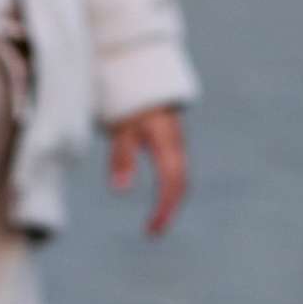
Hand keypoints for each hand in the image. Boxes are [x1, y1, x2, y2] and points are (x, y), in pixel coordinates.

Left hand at [108, 106, 189, 236]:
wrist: (142, 71)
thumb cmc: (129, 100)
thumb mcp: (121, 127)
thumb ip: (122, 157)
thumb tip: (120, 191)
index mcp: (167, 143)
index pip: (171, 183)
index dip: (164, 208)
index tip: (151, 229)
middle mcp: (177, 144)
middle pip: (181, 183)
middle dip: (169, 209)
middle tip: (153, 231)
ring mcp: (177, 141)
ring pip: (182, 176)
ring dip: (171, 199)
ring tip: (156, 220)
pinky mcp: (173, 139)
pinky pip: (178, 168)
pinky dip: (171, 186)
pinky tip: (161, 195)